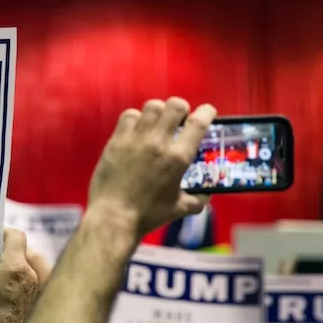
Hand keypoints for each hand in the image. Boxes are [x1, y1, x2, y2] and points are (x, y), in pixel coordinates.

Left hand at [89, 97, 215, 236]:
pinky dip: (137, 118)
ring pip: (152, 106)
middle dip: (182, 109)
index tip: (208, 112)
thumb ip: (198, 199)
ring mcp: (136, 139)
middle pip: (175, 106)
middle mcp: (158, 142)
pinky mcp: (117, 140)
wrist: (114, 216)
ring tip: (158, 123)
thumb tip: (208, 193)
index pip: (198, 123)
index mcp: (178, 158)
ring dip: (160, 111)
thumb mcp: (180, 208)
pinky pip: (129, 115)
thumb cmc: (149, 214)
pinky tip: (137, 129)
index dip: (207, 112)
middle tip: (180, 119)